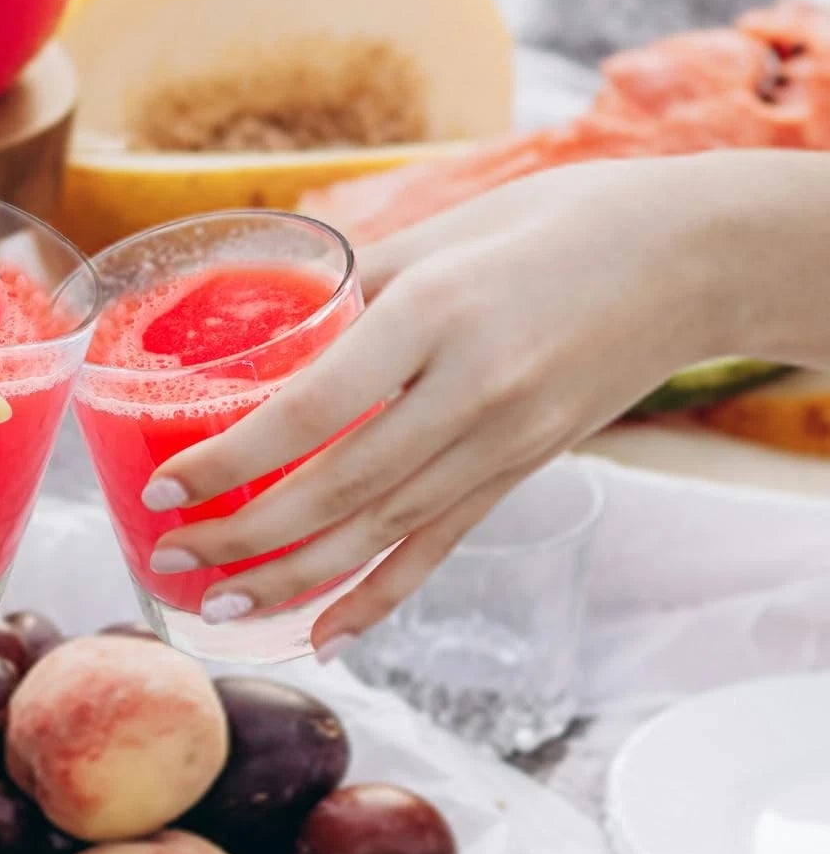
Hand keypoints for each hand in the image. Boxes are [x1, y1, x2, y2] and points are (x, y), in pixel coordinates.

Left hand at [142, 159, 739, 654]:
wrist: (684, 260)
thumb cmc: (549, 223)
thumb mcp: (439, 232)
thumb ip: (351, 283)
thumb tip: (265, 317)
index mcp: (434, 314)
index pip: (313, 408)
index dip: (234, 457)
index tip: (169, 482)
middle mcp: (468, 391)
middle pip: (338, 486)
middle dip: (244, 533)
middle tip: (171, 554)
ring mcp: (503, 443)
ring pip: (382, 530)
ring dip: (293, 575)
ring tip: (219, 598)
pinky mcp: (523, 471)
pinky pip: (441, 545)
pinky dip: (380, 595)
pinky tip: (325, 630)